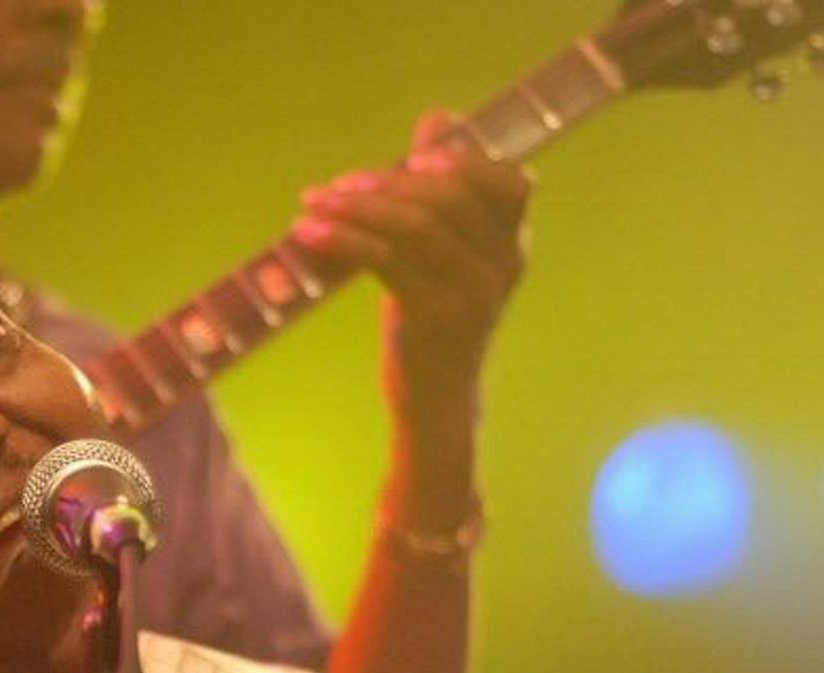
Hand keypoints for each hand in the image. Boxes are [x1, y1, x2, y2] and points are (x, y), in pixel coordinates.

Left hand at [291, 111, 531, 426]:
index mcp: (512, 245)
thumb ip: (441, 196)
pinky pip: (386, 260)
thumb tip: (438, 117)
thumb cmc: (435, 323)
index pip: (509, 182)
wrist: (436, 404)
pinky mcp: (434, 319)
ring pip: (414, 225)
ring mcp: (472, 293)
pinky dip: (344, 239)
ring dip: (356, 207)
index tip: (415, 156)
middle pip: (448, 196)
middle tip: (336, 187)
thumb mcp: (445, 258)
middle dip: (386, 181)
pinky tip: (310, 234)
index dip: (465, 158)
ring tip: (314, 205)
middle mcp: (502, 265)